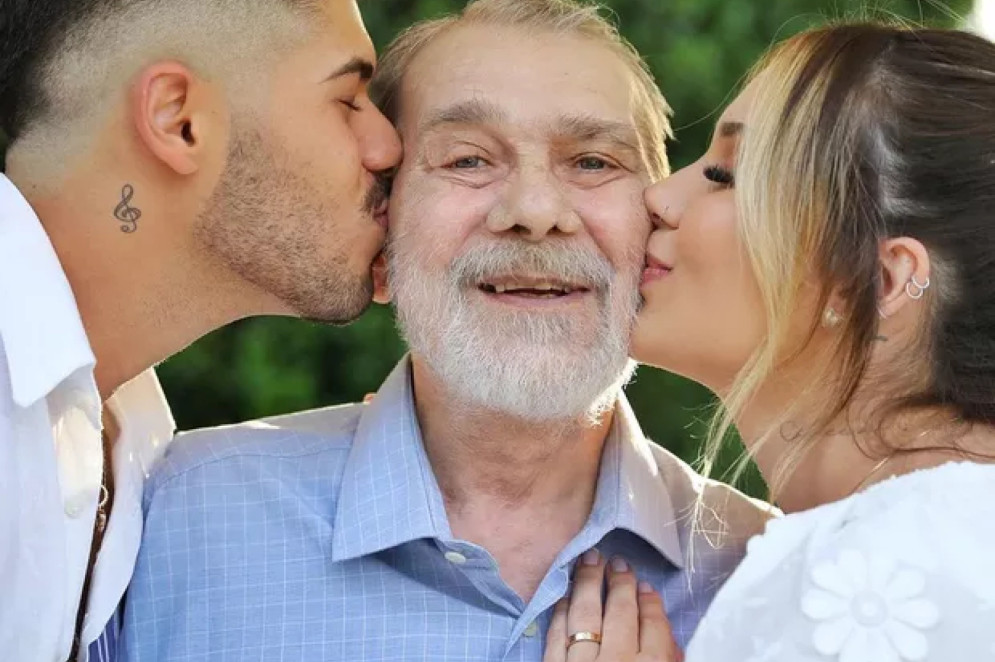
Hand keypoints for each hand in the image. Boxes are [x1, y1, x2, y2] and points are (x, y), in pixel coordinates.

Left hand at [543, 550, 682, 661]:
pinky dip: (561, 613)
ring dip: (588, 584)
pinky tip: (565, 595)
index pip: (654, 628)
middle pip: (620, 614)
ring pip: (585, 616)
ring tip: (590, 559)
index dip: (651, 604)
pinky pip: (556, 636)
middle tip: (619, 562)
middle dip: (621, 584)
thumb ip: (666, 660)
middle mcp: (616, 661)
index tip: (646, 586)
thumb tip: (670, 640)